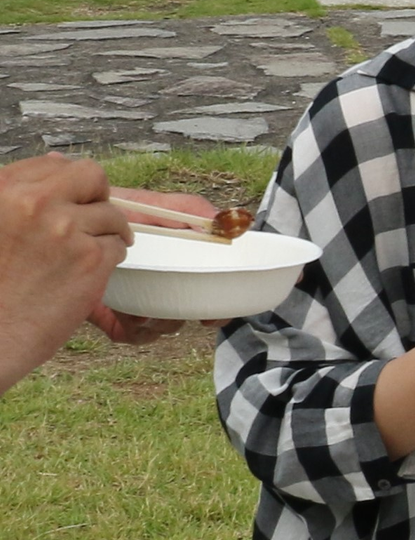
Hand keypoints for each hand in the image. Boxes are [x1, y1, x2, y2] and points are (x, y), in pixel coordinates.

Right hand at [0, 153, 136, 390]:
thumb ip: (19, 194)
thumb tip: (59, 161)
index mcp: (2, 190)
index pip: (53, 165)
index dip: (66, 187)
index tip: (64, 206)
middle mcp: (33, 202)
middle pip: (92, 176)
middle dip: (96, 197)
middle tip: (89, 221)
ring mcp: (64, 228)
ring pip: (112, 214)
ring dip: (104, 234)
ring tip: (82, 257)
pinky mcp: (90, 258)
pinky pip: (119, 245)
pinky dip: (108, 259)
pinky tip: (85, 275)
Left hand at [90, 187, 219, 343]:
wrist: (65, 221)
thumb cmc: (110, 209)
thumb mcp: (152, 204)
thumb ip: (189, 209)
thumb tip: (223, 221)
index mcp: (176, 262)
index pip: (208, 290)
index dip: (217, 308)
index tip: (215, 315)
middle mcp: (158, 282)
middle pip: (184, 313)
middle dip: (180, 317)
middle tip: (171, 312)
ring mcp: (135, 298)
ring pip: (159, 327)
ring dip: (156, 323)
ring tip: (141, 309)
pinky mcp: (110, 312)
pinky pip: (130, 334)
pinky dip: (131, 330)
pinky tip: (121, 315)